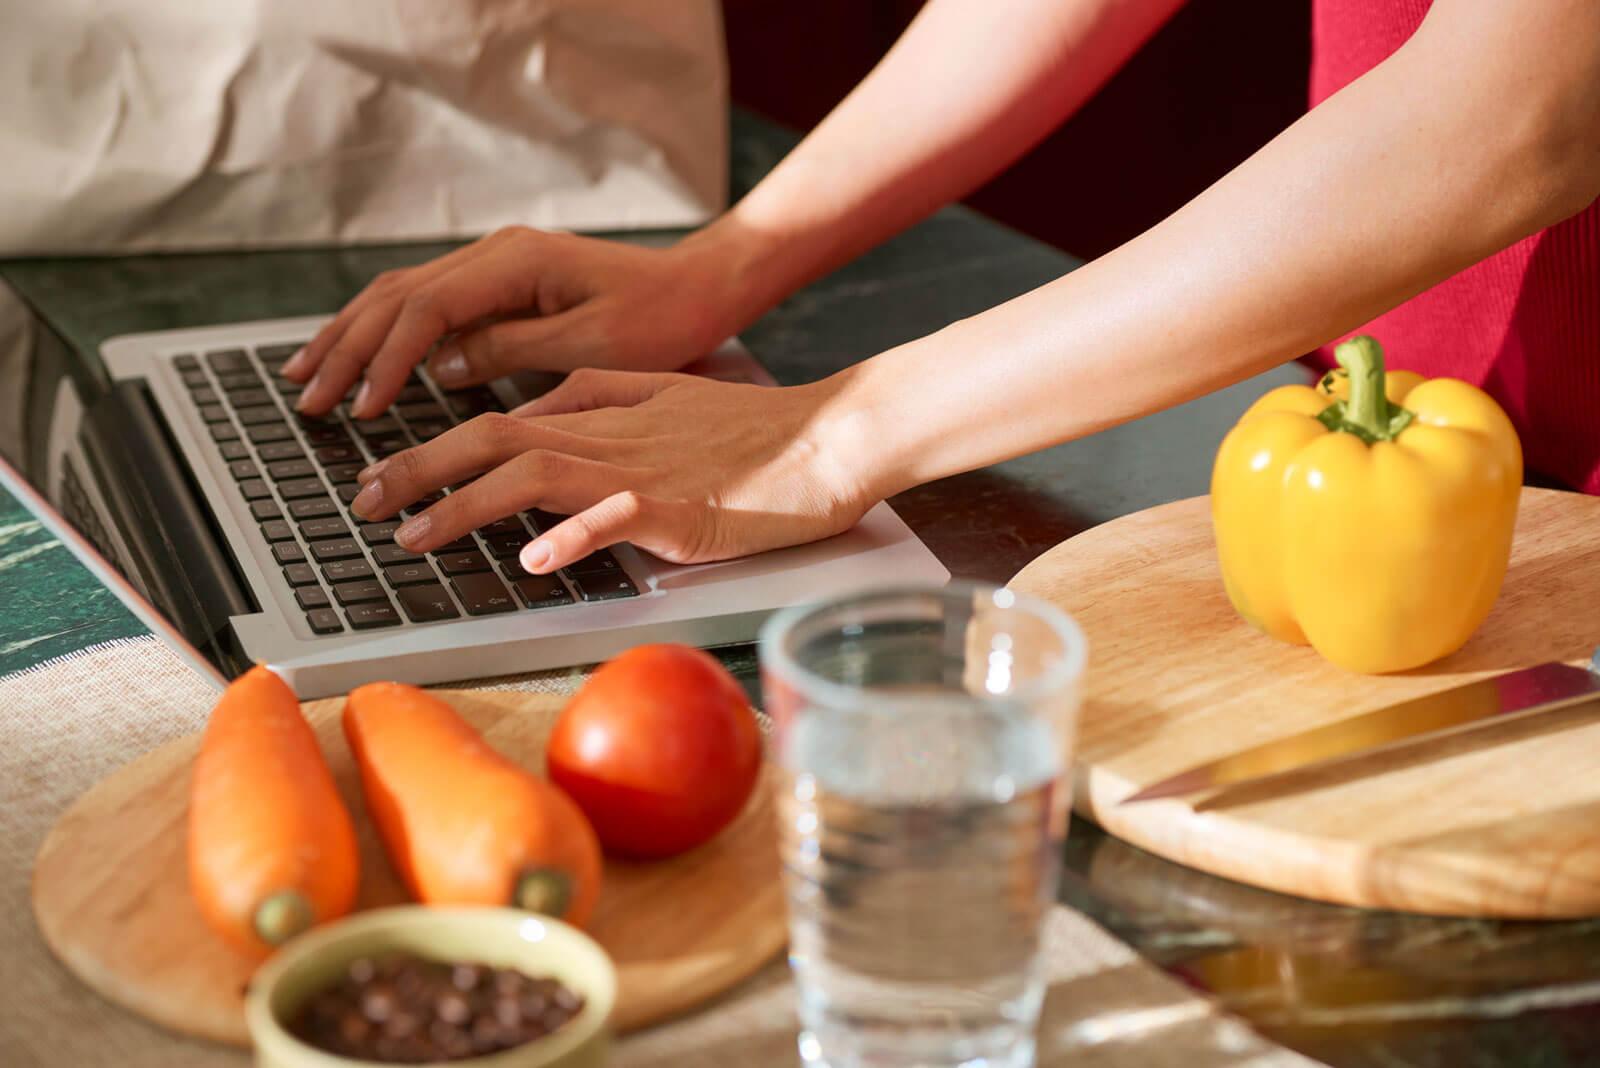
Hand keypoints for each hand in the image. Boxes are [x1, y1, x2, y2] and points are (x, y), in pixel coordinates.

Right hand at [282, 227, 744, 418]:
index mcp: (514, 262)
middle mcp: (494, 254)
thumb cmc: (659, 317)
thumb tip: (438, 367)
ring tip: (307, 375)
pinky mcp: (499, 283)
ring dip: (352, 336)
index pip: (425, 310)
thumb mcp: (590, 343)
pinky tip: (362, 357)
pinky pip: (426, 304)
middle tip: (308, 400)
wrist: (697, 287)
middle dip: (347, 349)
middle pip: (396, 296)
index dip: (386, 361)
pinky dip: (387, 332)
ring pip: (401, 295)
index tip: (363, 409)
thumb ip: (510, 350)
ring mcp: (493, 265)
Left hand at [347, 368, 881, 572]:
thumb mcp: (666, 398)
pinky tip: (532, 559)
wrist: (832, 436)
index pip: (501, 421)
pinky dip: (569, 535)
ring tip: (411, 535)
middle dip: (418, 467)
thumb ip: (600, 402)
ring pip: (533, 471)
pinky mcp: (682, 509)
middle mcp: (611, 433)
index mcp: (607, 409)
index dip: (433, 446)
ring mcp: (644, 469)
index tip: (385, 477)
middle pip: (494, 438)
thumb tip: (533, 425)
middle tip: (362, 499)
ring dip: (463, 503)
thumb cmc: (757, 431)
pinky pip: (616, 518)